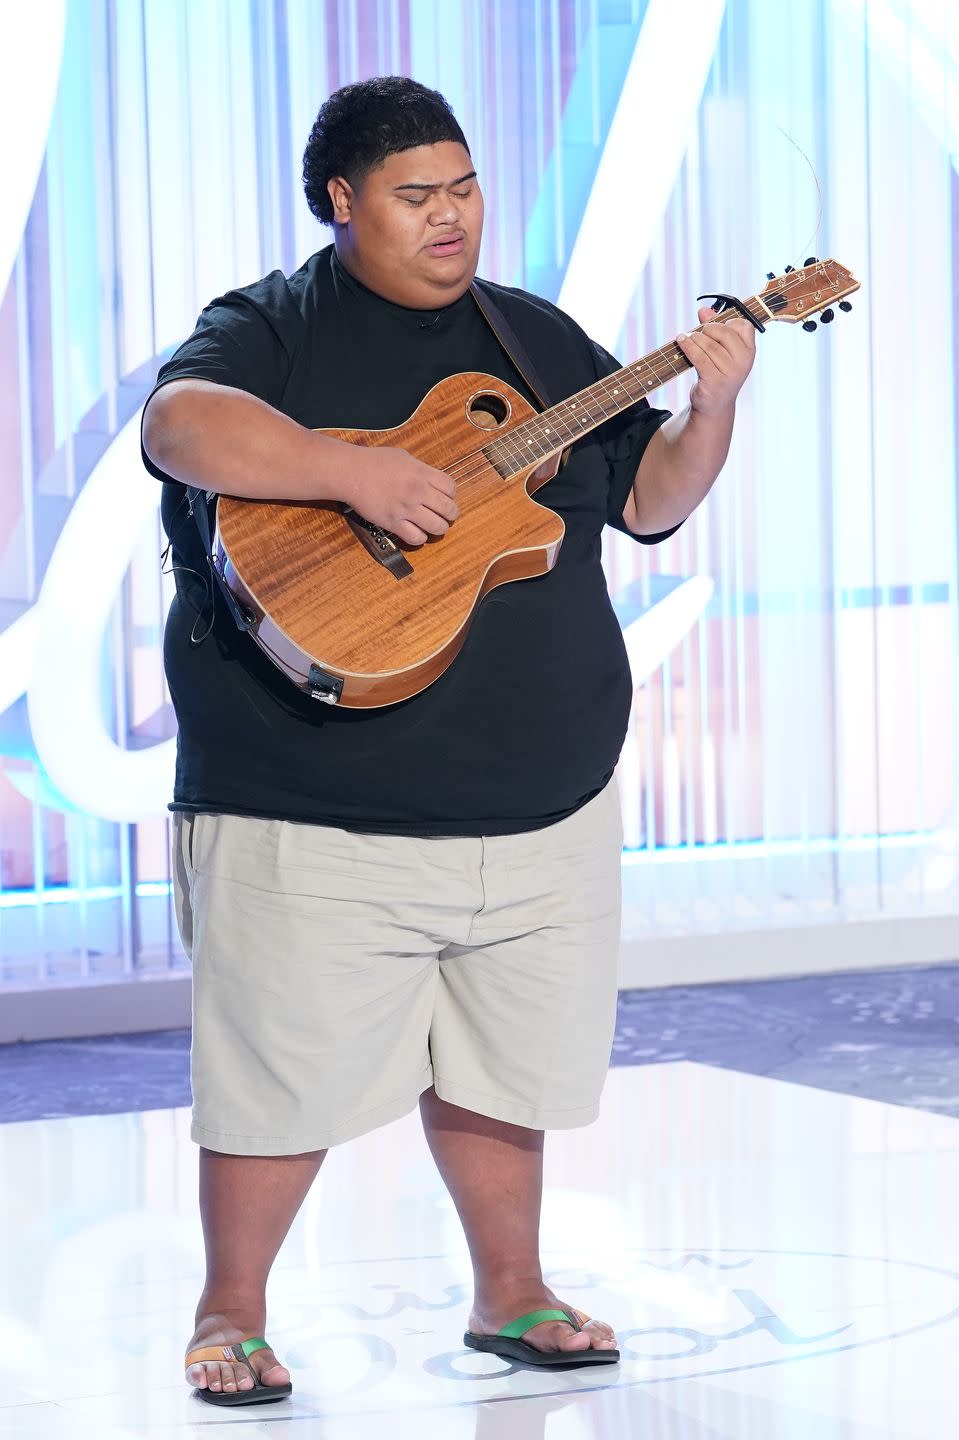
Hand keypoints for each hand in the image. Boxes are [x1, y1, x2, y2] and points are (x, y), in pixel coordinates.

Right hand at [344, 446, 458, 545]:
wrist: (351, 472)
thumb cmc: (374, 462)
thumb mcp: (404, 457)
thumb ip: (421, 469)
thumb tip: (431, 480)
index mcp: (422, 473)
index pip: (451, 488)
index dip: (451, 495)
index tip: (445, 498)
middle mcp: (418, 491)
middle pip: (449, 510)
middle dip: (450, 515)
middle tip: (446, 516)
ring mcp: (407, 508)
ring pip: (437, 527)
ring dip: (439, 528)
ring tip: (434, 526)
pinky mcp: (394, 523)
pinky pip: (416, 538)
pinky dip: (420, 538)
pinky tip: (416, 533)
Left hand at [675, 306, 756, 418]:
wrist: (714, 405)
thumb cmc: (717, 372)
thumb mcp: (720, 350)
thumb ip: (714, 328)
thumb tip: (703, 309)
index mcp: (749, 351)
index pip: (743, 325)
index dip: (726, 322)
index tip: (714, 328)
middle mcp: (744, 361)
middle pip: (723, 331)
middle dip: (706, 329)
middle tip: (696, 333)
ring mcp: (730, 371)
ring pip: (708, 344)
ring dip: (693, 338)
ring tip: (685, 338)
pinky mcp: (714, 379)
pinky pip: (698, 357)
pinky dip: (687, 346)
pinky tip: (680, 341)